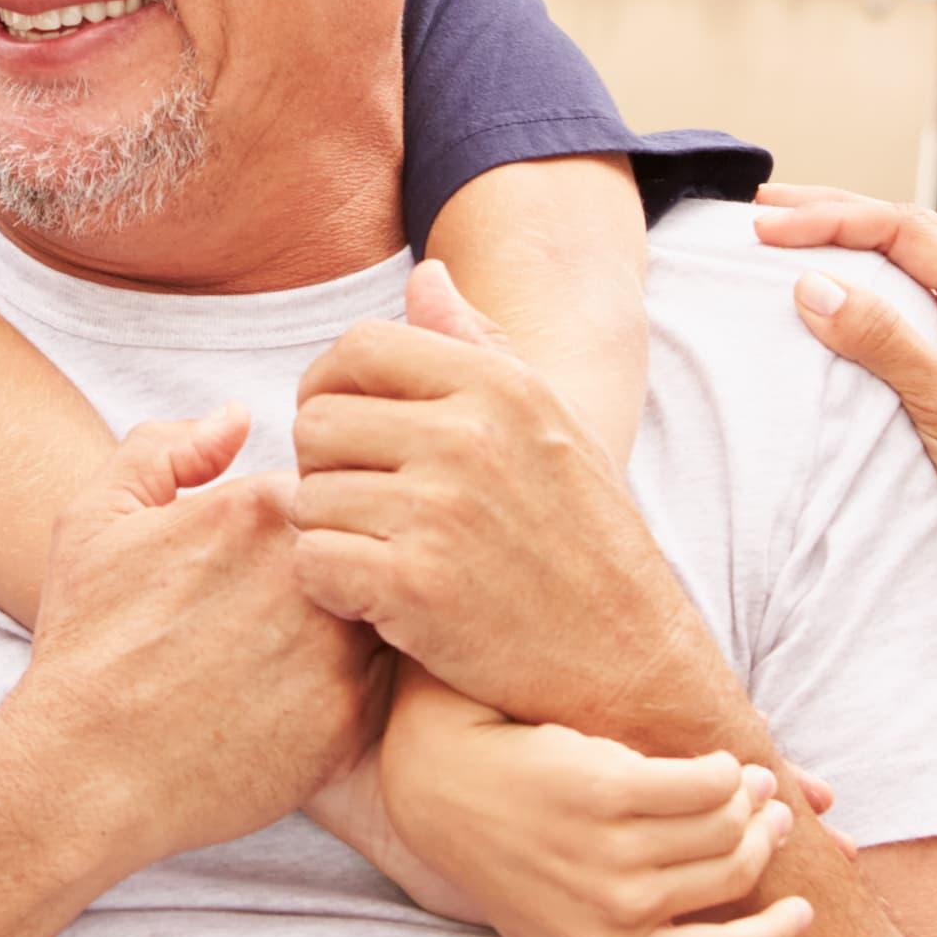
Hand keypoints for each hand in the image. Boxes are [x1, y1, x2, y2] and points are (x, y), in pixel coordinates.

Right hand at [12, 410, 380, 871]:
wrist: (85, 771)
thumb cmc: (86, 644)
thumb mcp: (94, 520)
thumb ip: (164, 448)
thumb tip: (240, 415)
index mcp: (257, 509)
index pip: (327, 487)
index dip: (302, 521)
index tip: (263, 561)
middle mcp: (310, 570)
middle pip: (367, 544)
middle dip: (340, 570)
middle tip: (277, 616)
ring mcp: (337, 647)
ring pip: (385, 612)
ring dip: (356, 627)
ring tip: (288, 661)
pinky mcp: (351, 720)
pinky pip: (385, 686)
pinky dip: (354, 690)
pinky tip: (297, 706)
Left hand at [287, 262, 722, 736]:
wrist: (629, 662)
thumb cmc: (585, 541)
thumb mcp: (552, 426)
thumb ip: (481, 346)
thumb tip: (425, 275)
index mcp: (499, 385)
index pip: (359, 347)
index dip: (331, 388)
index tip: (346, 434)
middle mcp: (467, 435)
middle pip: (317, 422)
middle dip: (325, 468)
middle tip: (364, 509)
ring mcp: (439, 510)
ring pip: (307, 497)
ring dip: (329, 533)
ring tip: (382, 557)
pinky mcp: (414, 585)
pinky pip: (312, 563)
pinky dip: (329, 588)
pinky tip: (373, 601)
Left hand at [379, 692, 815, 936]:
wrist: (440, 787)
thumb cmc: (506, 861)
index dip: (775, 934)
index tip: (800, 912)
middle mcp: (616, 914)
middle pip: (734, 874)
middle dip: (767, 845)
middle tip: (776, 822)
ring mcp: (610, 855)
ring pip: (726, 825)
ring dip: (753, 800)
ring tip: (754, 785)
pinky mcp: (605, 792)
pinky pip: (705, 783)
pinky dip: (725, 770)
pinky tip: (722, 763)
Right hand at [749, 189, 936, 582]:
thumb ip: (885, 342)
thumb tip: (813, 285)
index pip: (907, 232)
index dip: (835, 219)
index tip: (770, 228)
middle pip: (901, 240)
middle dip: (833, 216)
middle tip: (764, 211)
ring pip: (898, 276)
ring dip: (841, 253)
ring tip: (784, 242)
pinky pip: (895, 322)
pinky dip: (852, 302)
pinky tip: (822, 308)